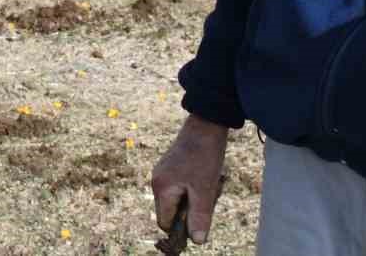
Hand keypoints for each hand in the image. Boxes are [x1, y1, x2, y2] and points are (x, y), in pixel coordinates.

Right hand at [151, 114, 227, 245]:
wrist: (206, 124)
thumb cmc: (205, 157)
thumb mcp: (205, 191)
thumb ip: (199, 217)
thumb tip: (197, 242)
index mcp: (162, 188)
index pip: (165, 223)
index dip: (181, 227)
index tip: (200, 218)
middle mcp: (157, 181)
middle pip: (170, 212)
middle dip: (189, 210)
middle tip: (208, 197)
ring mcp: (162, 173)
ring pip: (176, 200)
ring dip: (193, 199)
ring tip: (208, 183)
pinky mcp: (170, 167)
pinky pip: (179, 187)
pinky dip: (192, 188)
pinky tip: (205, 175)